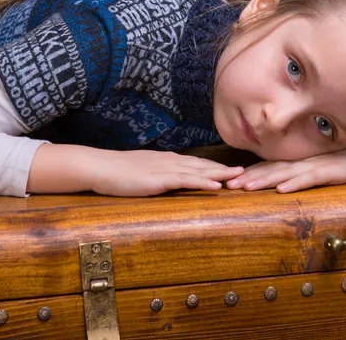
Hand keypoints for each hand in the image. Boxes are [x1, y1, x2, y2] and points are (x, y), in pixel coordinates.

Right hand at [89, 149, 244, 196]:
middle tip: (245, 170)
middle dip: (225, 168)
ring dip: (221, 173)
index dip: (215, 166)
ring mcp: (167, 169)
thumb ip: (156, 173)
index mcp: (167, 160)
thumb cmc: (117, 171)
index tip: (231, 169)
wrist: (100, 166)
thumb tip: (166, 179)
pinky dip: (203, 182)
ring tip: (239, 175)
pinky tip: (216, 185)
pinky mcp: (160, 179)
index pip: (197, 162)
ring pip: (200, 170)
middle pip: (204, 164)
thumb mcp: (142, 170)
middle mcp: (171, 161)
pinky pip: (186, 180)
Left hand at [225, 145, 345, 192]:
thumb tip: (281, 183)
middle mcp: (302, 162)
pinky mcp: (330, 171)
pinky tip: (281, 190)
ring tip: (247, 187)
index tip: (229, 182)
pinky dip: (295, 183)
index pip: (269, 168)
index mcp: (298, 162)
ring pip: (286, 173)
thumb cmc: (345, 161)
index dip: (249, 174)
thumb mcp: (320, 168)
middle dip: (249, 178)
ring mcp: (315, 165)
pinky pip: (310, 178)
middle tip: (228, 186)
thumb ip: (302, 173)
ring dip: (265, 180)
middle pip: (271, 170)